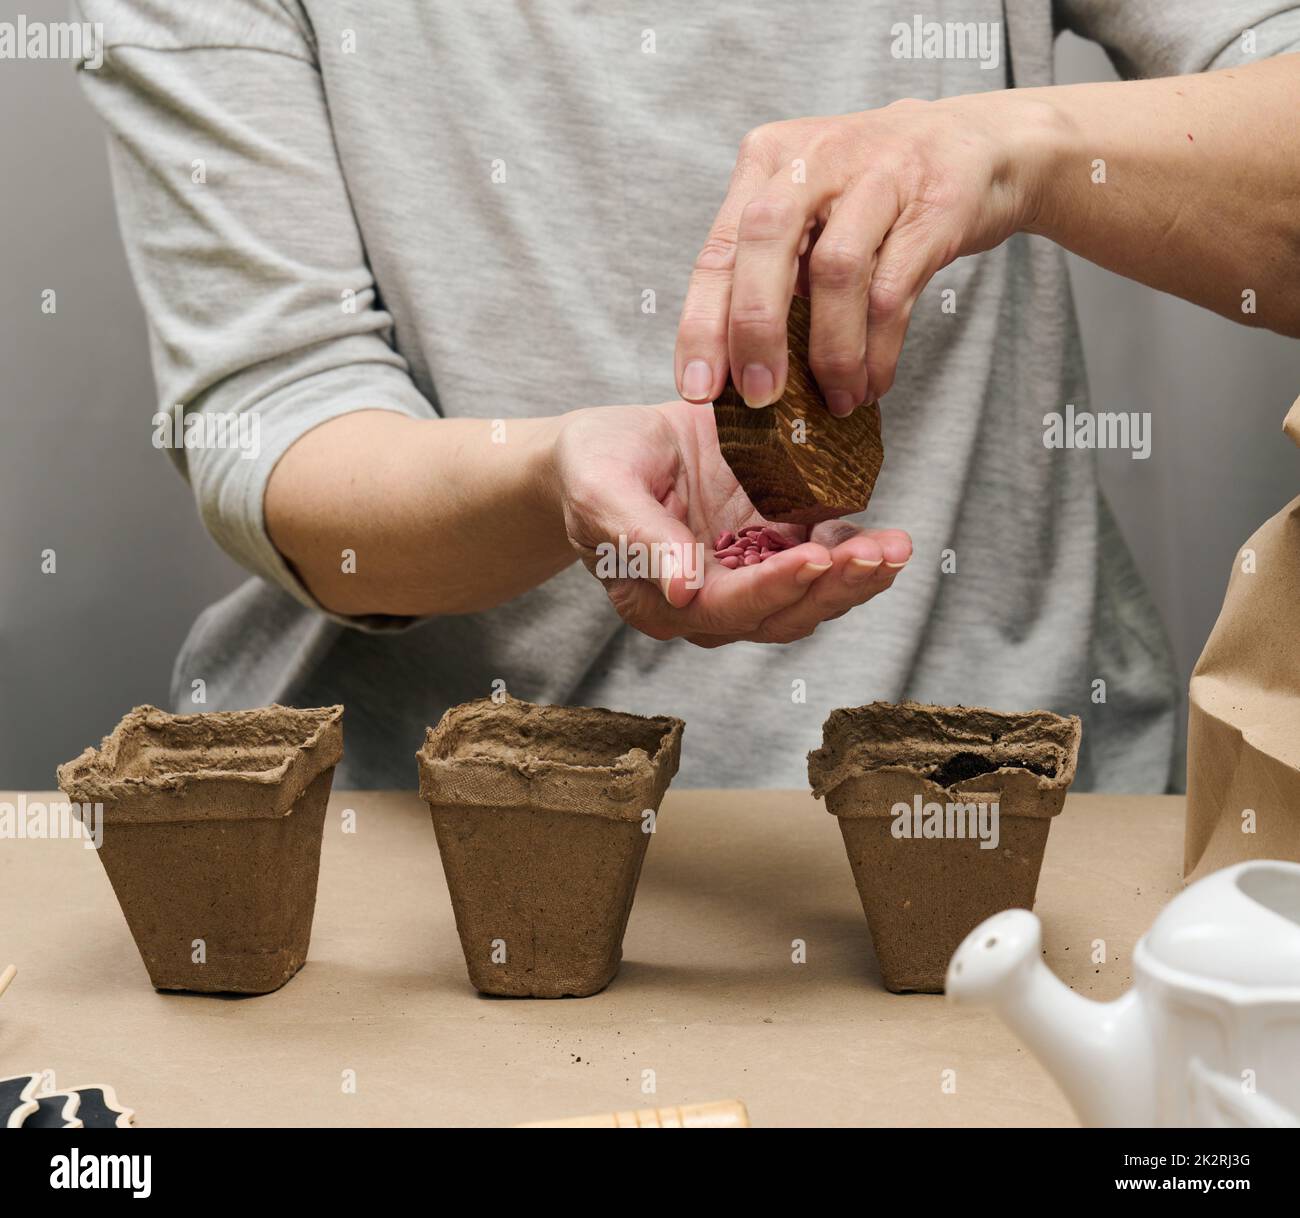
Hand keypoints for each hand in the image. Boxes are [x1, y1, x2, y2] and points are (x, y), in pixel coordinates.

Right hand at [551, 400, 910, 645]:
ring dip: (855, 578)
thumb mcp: (600, 489)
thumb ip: (638, 540)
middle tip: (878, 555)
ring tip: (896, 548)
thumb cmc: (593, 465)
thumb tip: (684, 592)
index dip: (773, 588)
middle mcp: (710, 602)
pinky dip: (854, 552)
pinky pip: (820, 559)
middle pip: (781, 614)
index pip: (726, 608)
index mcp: (661, 601)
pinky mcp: (771, 546)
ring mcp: (746, 576)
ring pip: (810, 597)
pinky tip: (886, 538)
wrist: (609, 445)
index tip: (813, 557)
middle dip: (834, 587)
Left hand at [674, 94, 1052, 413]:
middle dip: (755, 332)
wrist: (983, 143)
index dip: (701, 325)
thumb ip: (769, 269)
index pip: (718, 249)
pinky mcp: (933, 205)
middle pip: (764, 244)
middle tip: (760, 397)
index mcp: (767, 161)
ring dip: (832, 351)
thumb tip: (734, 368)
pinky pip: (893, 290)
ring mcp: (877, 174)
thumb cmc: (876, 193)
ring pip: (835, 271)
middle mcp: (815, 157)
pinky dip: (878, 349)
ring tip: (836, 399)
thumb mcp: (810, 212)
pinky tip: (872, 381)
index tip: (698, 389)